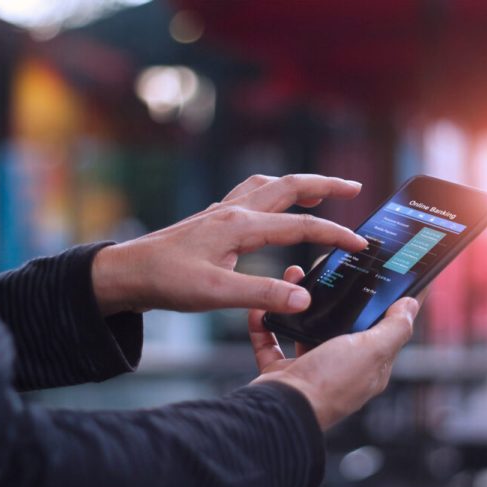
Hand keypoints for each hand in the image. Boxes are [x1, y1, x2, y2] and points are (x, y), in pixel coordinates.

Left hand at [92, 174, 366, 315]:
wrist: (126, 273)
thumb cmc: (165, 281)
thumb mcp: (216, 294)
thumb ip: (262, 295)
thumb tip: (303, 300)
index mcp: (240, 226)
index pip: (300, 226)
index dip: (334, 234)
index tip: (360, 245)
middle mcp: (234, 211)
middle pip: (289, 186)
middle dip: (325, 186)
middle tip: (355, 189)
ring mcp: (222, 212)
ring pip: (269, 186)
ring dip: (299, 186)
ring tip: (320, 193)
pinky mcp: (213, 220)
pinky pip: (251, 195)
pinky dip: (273, 194)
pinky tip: (272, 209)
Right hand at [248, 265, 422, 430]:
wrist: (281, 410)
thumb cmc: (328, 385)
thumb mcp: (371, 351)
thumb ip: (394, 328)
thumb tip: (411, 306)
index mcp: (368, 364)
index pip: (384, 327)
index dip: (386, 301)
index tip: (385, 274)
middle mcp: (341, 367)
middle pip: (341, 322)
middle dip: (335, 295)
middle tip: (330, 268)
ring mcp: (310, 369)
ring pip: (305, 327)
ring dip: (299, 303)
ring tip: (295, 278)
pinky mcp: (281, 371)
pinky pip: (271, 342)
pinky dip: (265, 324)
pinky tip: (263, 307)